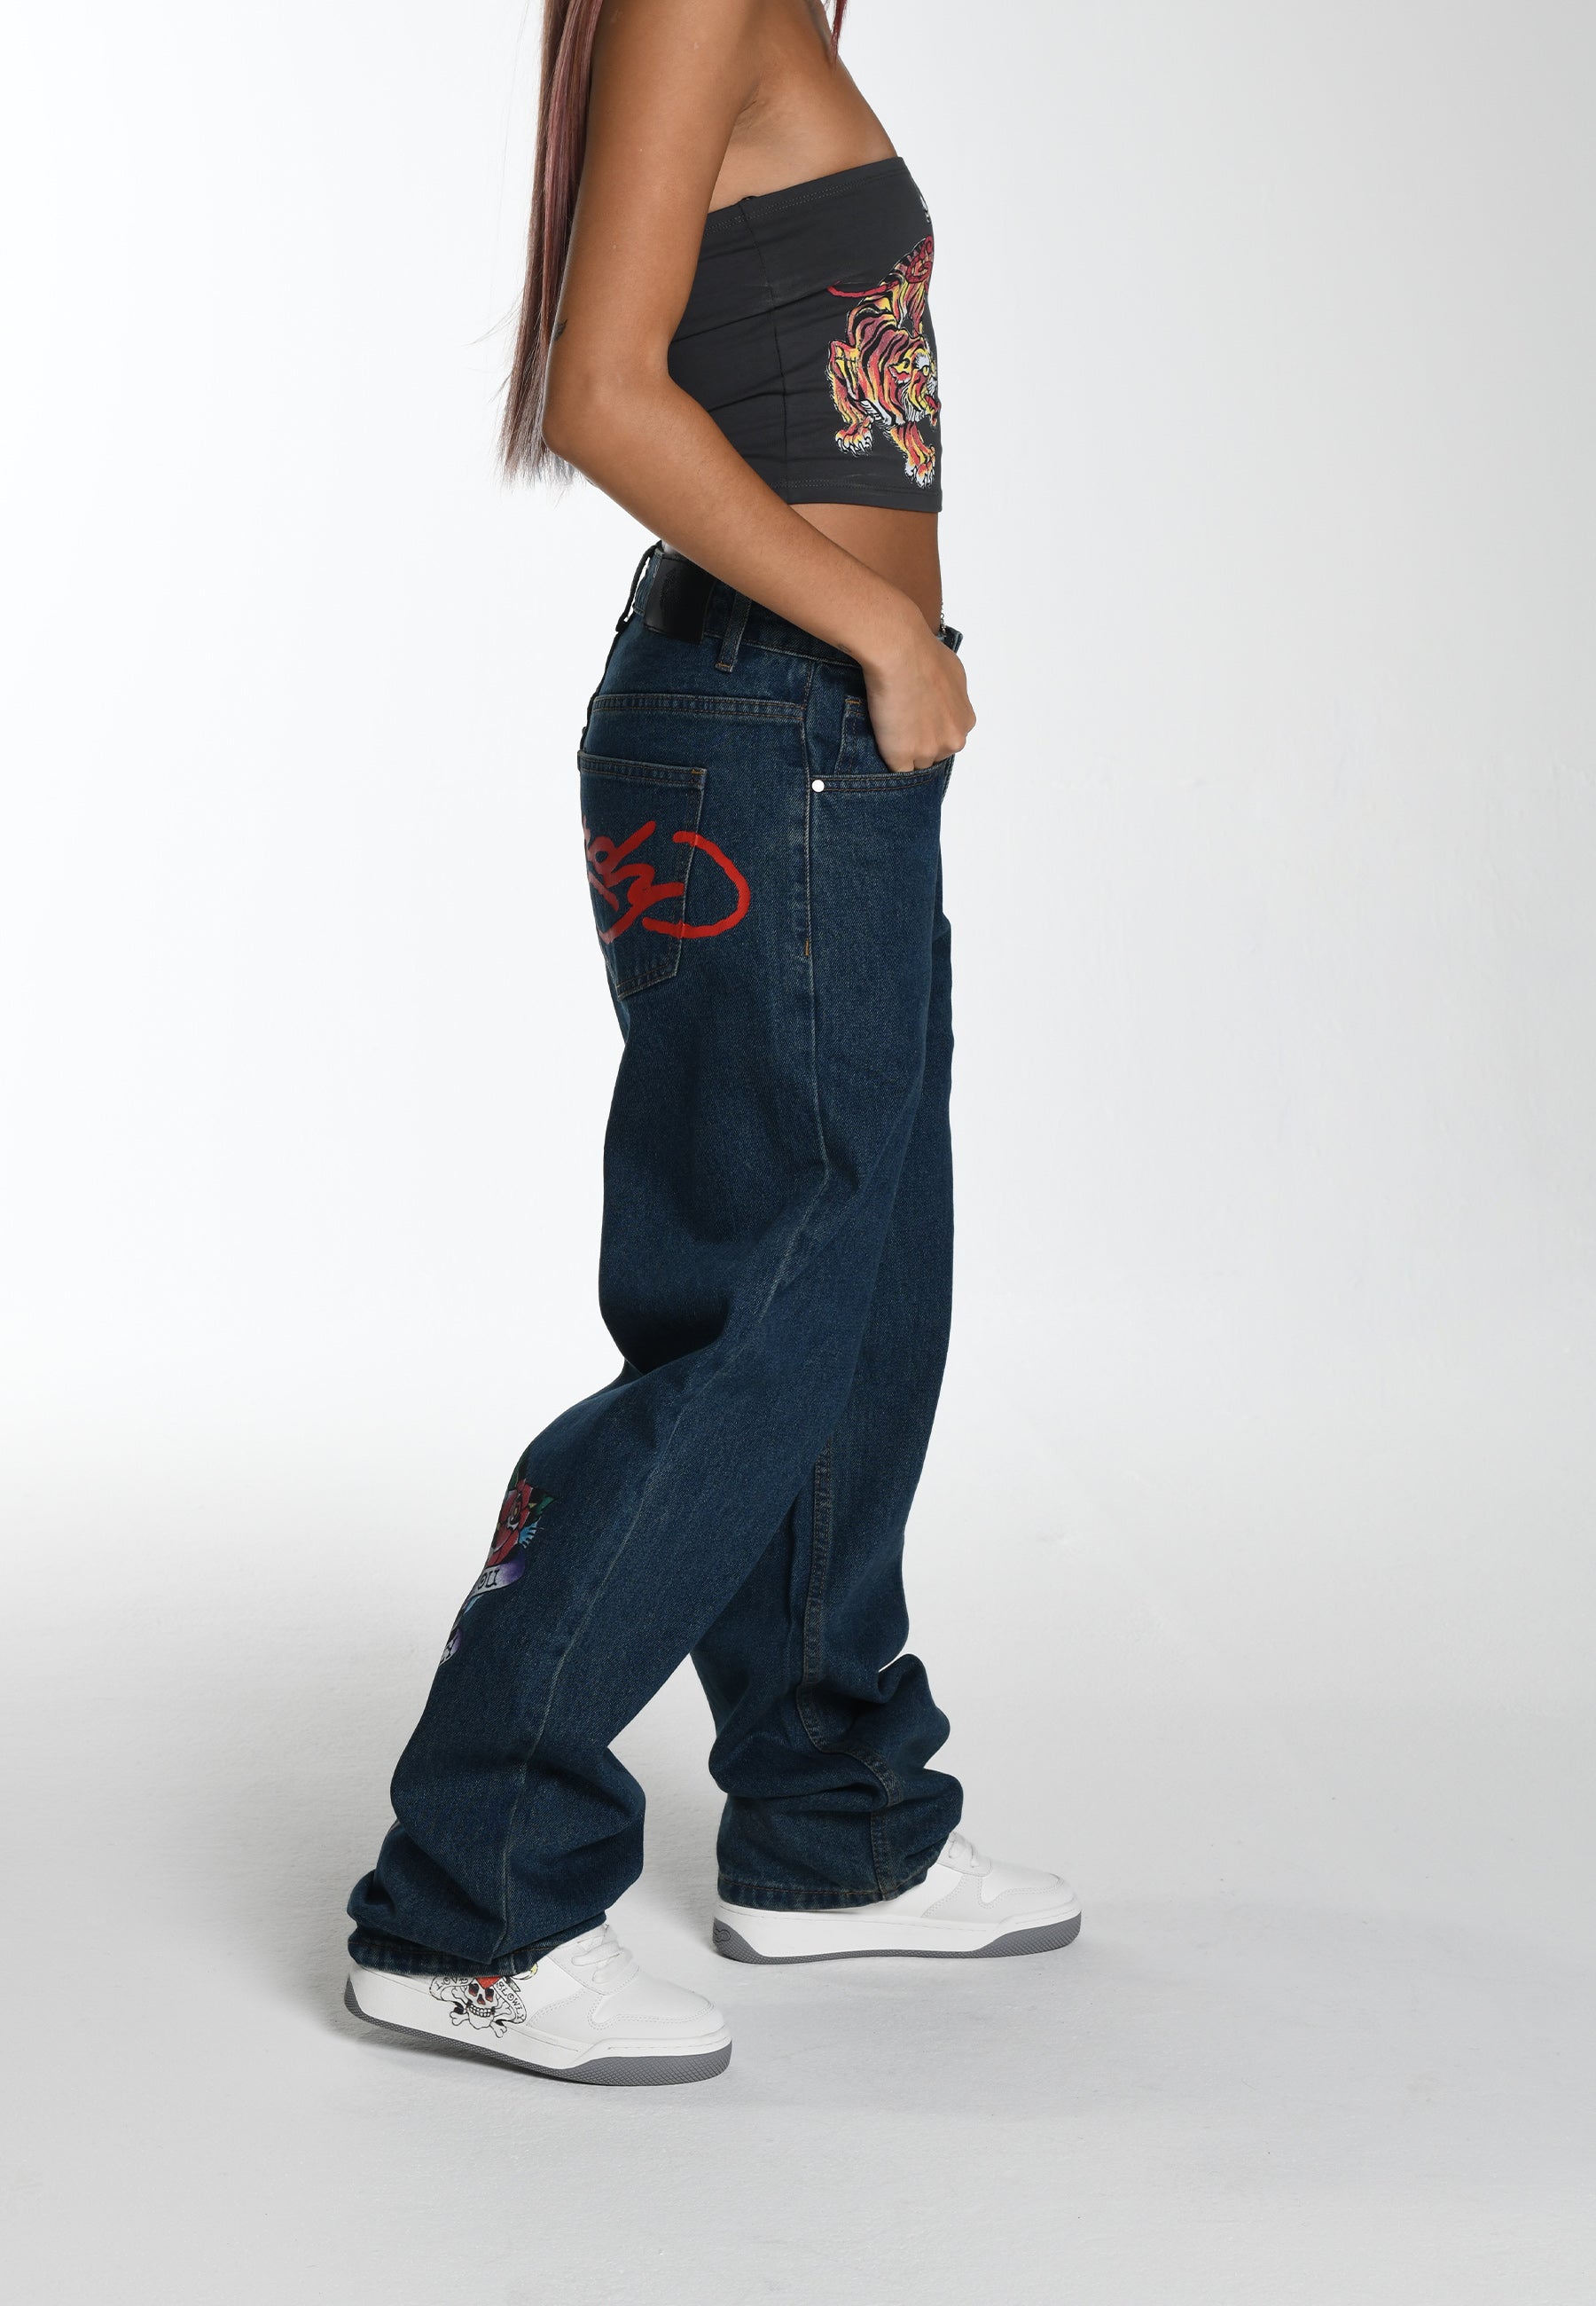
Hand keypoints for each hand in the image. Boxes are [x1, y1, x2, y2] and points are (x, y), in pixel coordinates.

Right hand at [860, 614, 975, 772]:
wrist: (901, 653)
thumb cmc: (925, 654)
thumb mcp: (953, 673)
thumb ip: (952, 696)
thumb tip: (942, 700)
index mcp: (965, 722)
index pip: (948, 738)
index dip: (930, 729)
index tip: (916, 719)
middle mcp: (953, 740)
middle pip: (935, 753)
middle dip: (920, 742)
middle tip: (901, 721)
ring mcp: (929, 751)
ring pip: (916, 762)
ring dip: (903, 750)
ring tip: (888, 725)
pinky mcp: (903, 757)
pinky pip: (896, 769)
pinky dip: (887, 756)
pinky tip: (880, 737)